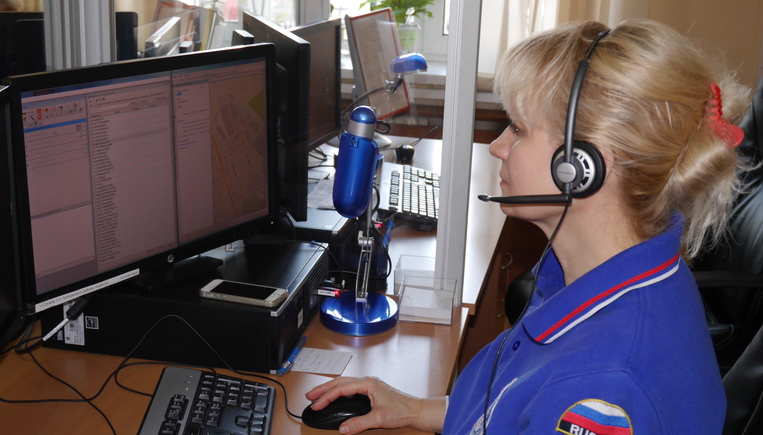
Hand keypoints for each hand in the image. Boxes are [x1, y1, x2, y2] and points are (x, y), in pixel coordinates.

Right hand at [305, 377, 445, 433]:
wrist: (416, 409)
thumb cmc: (402, 410)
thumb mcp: (378, 419)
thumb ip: (359, 424)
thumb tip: (343, 429)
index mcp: (367, 384)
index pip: (341, 388)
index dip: (326, 396)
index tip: (315, 404)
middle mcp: (367, 381)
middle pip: (340, 382)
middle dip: (323, 388)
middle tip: (309, 396)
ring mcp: (369, 384)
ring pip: (344, 383)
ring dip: (330, 388)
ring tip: (318, 395)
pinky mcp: (372, 389)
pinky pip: (350, 386)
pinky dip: (339, 390)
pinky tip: (335, 395)